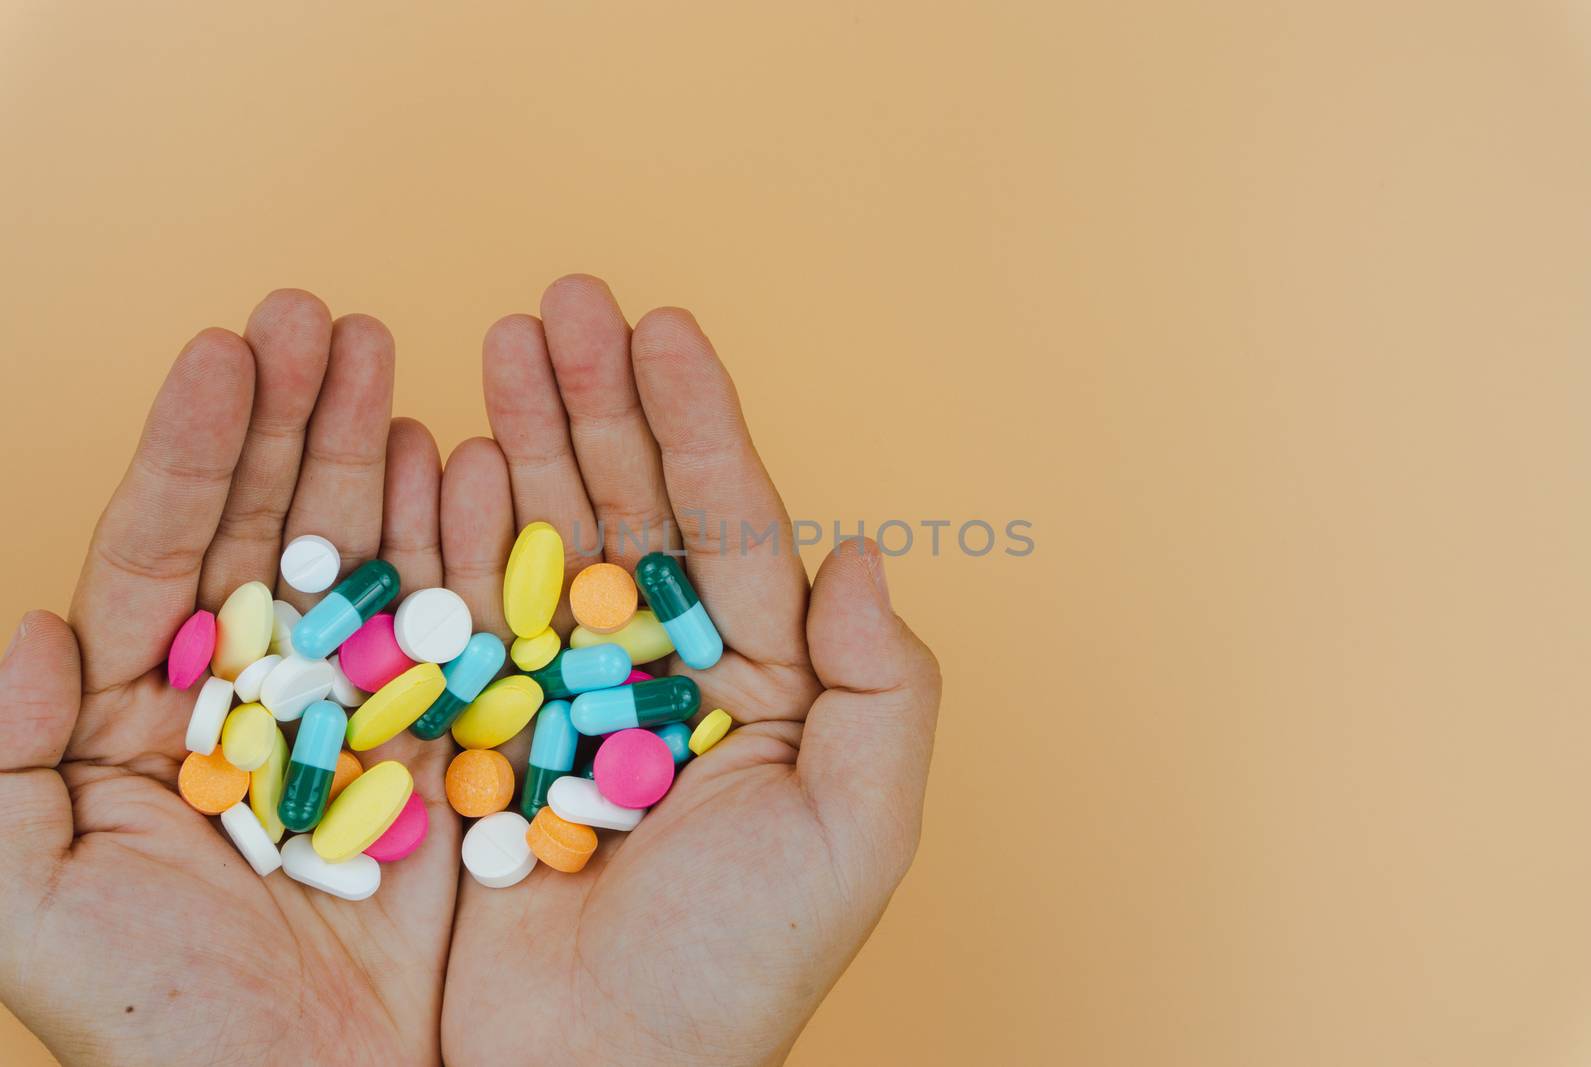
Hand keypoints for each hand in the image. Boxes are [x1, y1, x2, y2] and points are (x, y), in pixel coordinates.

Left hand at [0, 292, 458, 1064]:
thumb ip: (0, 766)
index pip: (158, 556)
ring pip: (358, 556)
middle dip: (288, 418)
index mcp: (142, 721)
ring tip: (380, 354)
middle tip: (317, 312)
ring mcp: (350, 712)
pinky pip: (447, 623)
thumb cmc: (168, 1027)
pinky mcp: (437, 742)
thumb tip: (26, 625)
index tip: (225, 351)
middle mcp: (249, 697)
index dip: (191, 451)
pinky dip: (456, 540)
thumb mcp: (32, 905)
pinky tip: (455, 460)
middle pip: (264, 528)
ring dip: (368, 451)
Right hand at [438, 277, 940, 1064]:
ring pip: (543, 538)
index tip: (663, 322)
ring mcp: (563, 694)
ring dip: (525, 436)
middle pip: (628, 505)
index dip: (698, 419)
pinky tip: (451, 453)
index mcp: (757, 680)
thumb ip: (881, 689)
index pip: (728, 521)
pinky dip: (455, 530)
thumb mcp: (855, 830)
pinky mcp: (479, 731)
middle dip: (597, 399)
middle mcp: (660, 672)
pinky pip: (465, 611)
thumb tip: (865, 552)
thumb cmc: (740, 968)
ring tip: (497, 342)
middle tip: (560, 300)